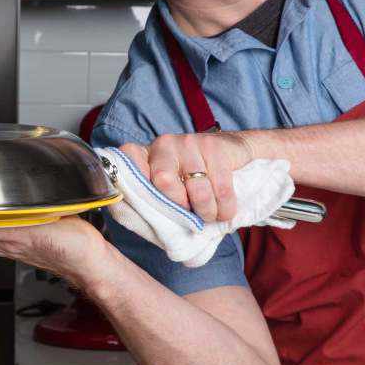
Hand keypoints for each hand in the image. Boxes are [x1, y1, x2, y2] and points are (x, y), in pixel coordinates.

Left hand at [124, 131, 255, 222]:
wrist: (236, 161)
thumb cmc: (192, 190)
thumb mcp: (167, 201)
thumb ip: (149, 211)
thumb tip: (135, 222)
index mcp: (143, 158)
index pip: (127, 166)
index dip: (136, 189)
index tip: (150, 208)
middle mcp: (162, 145)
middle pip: (163, 181)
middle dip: (180, 208)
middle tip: (190, 218)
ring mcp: (188, 142)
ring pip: (196, 188)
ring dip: (207, 211)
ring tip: (210, 215)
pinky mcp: (213, 145)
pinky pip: (220, 186)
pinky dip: (225, 206)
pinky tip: (225, 209)